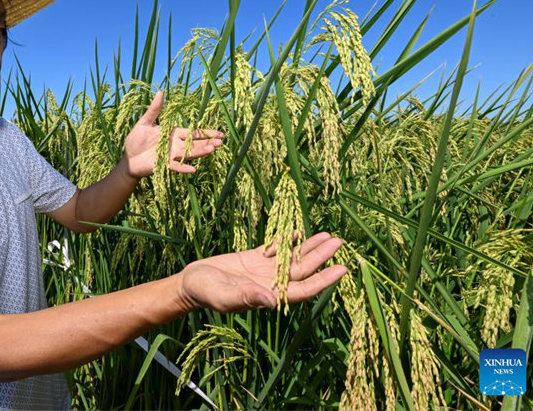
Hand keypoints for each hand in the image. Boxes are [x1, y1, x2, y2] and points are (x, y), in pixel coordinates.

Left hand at [123, 90, 223, 178]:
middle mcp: (175, 145)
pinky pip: (175, 166)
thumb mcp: (144, 123)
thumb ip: (154, 110)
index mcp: (173, 133)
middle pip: (194, 143)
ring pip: (188, 153)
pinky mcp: (163, 165)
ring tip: (212, 150)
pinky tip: (193, 169)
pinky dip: (183, 168)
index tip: (219, 133)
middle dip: (207, 142)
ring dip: (200, 152)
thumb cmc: (135, 140)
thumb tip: (160, 92)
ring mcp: (170, 155)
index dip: (205, 133)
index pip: (192, 133)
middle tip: (221, 142)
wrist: (128, 158)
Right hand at [176, 232, 346, 312]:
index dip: (324, 280)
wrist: (190, 283)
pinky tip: (298, 232)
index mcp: (270, 295)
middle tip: (341, 243)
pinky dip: (288, 241)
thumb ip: (247, 298)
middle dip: (322, 257)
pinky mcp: (253, 259)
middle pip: (303, 270)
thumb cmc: (206, 292)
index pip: (304, 289)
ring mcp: (263, 271)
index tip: (342, 269)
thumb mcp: (225, 296)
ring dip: (310, 248)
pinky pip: (276, 249)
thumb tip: (273, 302)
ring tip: (328, 235)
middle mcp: (271, 283)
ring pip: (293, 258)